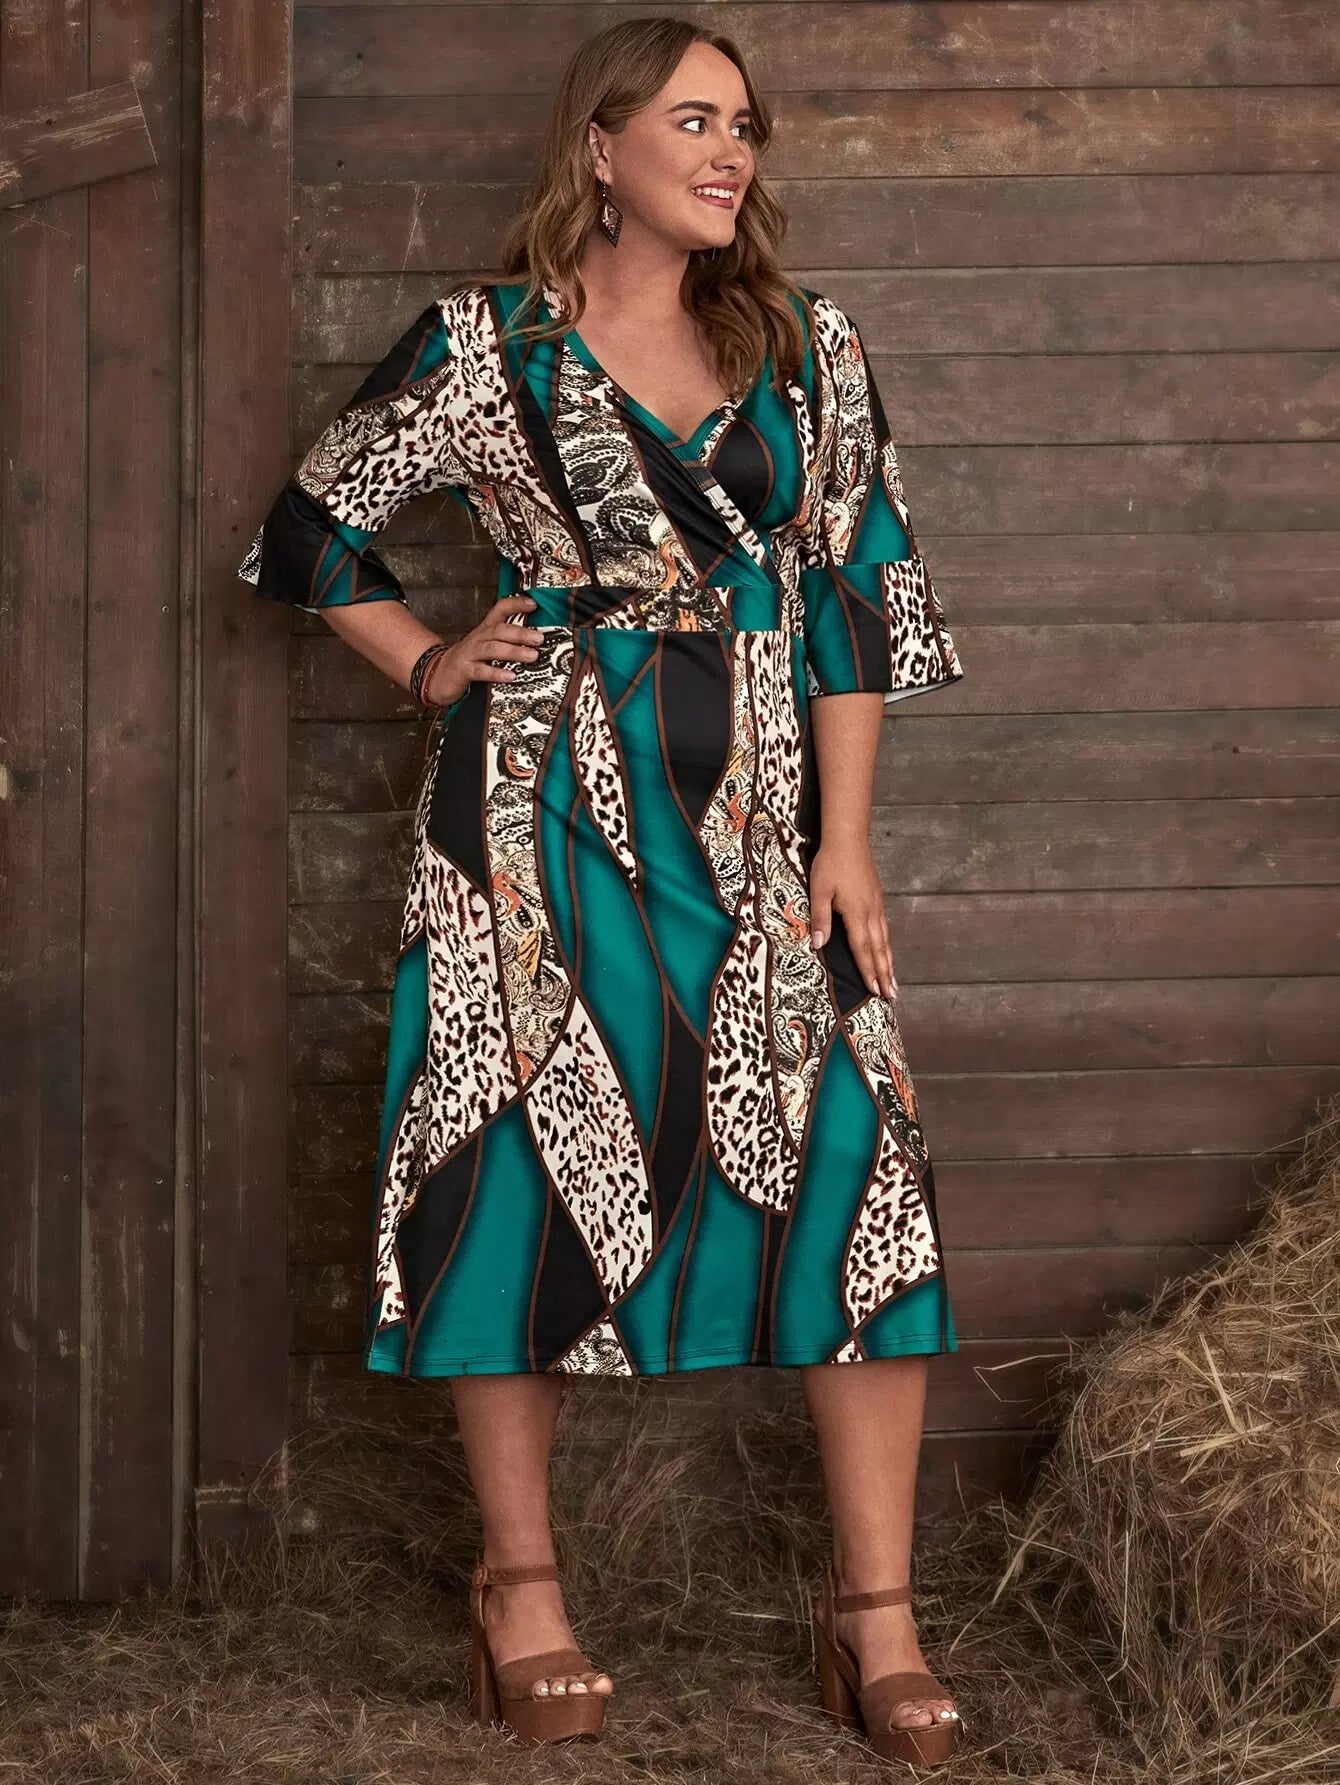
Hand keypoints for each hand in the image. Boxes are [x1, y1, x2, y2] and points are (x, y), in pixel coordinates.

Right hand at [422, 595, 540, 704]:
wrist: (438, 674)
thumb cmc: (469, 660)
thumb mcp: (486, 645)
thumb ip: (506, 640)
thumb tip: (535, 639)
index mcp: (485, 630)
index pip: (499, 610)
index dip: (515, 604)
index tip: (533, 604)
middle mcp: (478, 638)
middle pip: (499, 630)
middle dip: (520, 633)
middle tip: (539, 638)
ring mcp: (470, 654)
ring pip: (492, 649)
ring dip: (513, 651)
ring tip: (531, 656)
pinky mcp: (464, 670)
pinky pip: (481, 671)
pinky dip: (496, 673)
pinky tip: (510, 676)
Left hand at [808, 835, 895, 999]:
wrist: (848, 839)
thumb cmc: (830, 864)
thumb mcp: (819, 891)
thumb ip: (820, 918)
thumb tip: (819, 944)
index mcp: (856, 913)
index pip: (862, 949)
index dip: (868, 971)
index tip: (875, 991)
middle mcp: (871, 913)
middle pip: (879, 949)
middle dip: (884, 974)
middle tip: (892, 995)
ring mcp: (876, 906)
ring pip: (885, 940)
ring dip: (889, 962)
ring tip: (894, 981)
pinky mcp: (877, 899)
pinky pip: (884, 928)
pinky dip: (887, 945)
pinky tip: (886, 950)